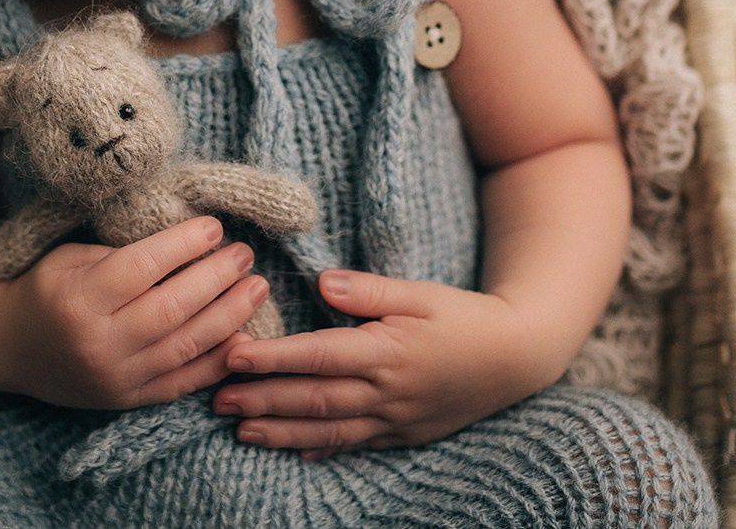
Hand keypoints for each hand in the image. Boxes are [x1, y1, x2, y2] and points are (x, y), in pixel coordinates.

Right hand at [0, 215, 268, 409]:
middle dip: (216, 278)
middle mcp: (98, 343)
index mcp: (77, 299)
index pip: (141, 269)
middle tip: (244, 254)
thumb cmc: (45, 289)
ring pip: (185, 346)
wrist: (10, 349)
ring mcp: (116, 377)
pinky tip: (245, 335)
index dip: (182, 246)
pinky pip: (184, 382)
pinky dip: (218, 360)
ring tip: (257, 287)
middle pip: (171, 308)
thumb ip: (122, 254)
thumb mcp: (70, 258)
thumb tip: (187, 242)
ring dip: (230, 315)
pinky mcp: (129, 400)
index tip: (214, 227)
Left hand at [213, 269, 559, 455]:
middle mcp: (388, 392)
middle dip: (263, 401)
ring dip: (282, 434)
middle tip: (217, 400)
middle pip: (315, 399)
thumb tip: (323, 283)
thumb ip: (371, 290)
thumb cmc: (465, 316)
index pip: (319, 355)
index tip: (234, 355)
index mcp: (389, 351)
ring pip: (330, 432)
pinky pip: (357, 447)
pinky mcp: (406, 435)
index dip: (274, 358)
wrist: (517, 357)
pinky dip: (323, 451)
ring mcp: (396, 420)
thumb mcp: (422, 292)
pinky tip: (296, 453)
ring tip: (242, 432)